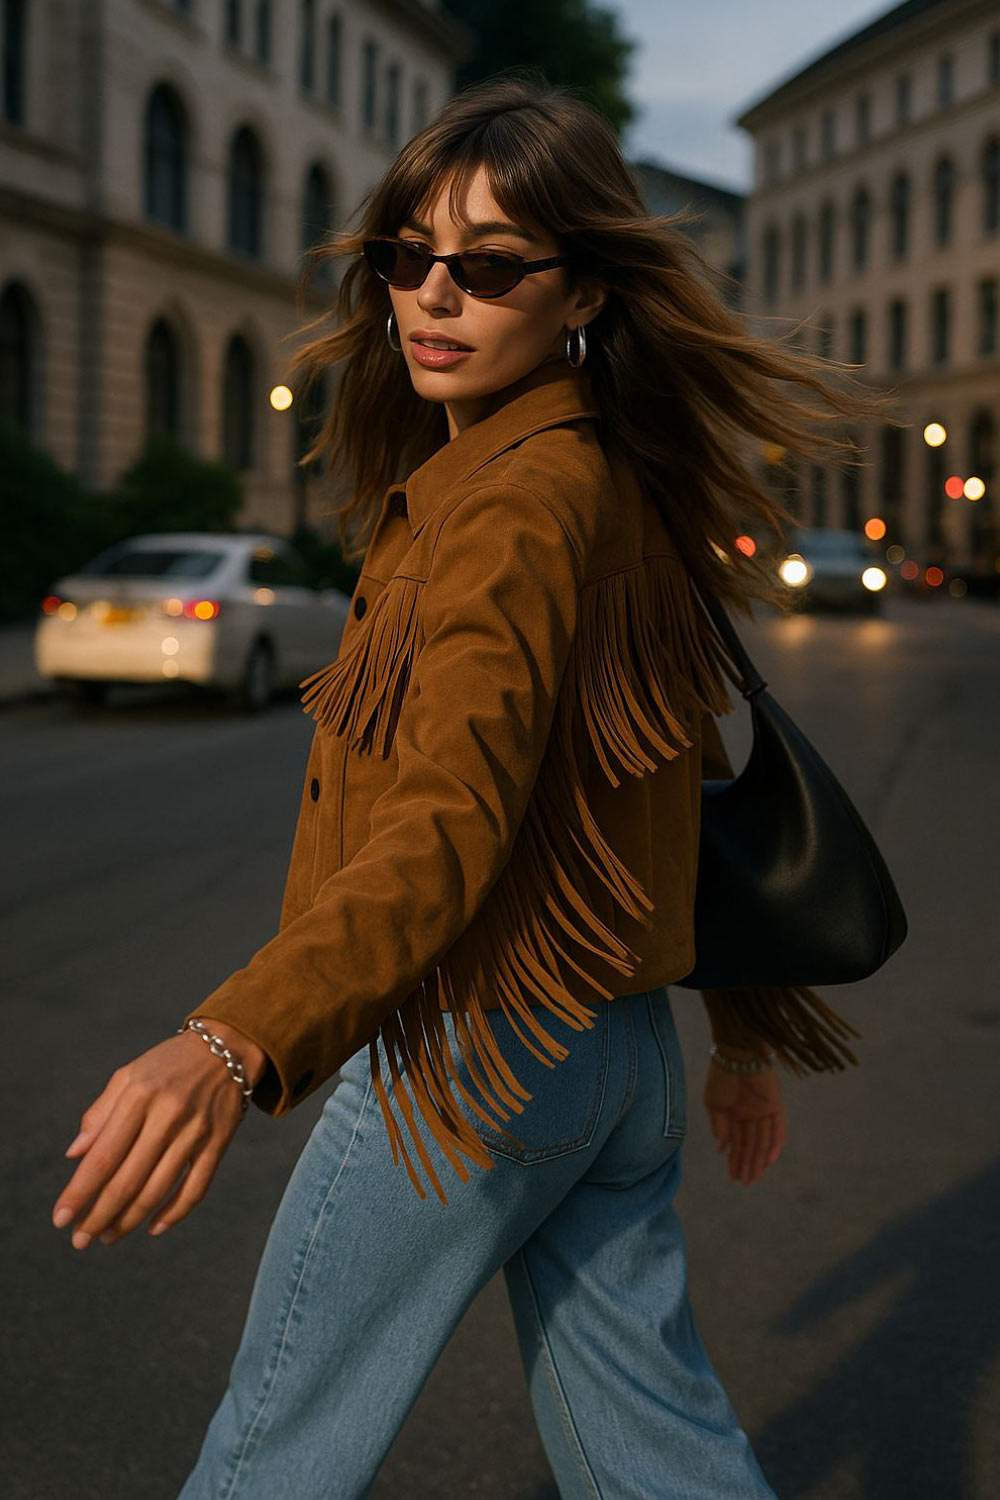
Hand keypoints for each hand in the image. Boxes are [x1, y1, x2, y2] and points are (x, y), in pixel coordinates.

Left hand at [51, 1025, 260, 1249]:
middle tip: (80, 1240)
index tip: (60, 1219)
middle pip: (128, 1180)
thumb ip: (100, 1114)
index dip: (79, 1192)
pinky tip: (153, 1228)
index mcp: (139, 1096)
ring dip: (129, 1220)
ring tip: (108, 1236)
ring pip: (158, 1190)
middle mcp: (168, 1116)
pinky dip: (174, 1214)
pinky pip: (196, 1188)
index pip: (103, 1156)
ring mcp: (196, 1132)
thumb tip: (74, 1155)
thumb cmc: (167, 1064)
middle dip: (99, 1216)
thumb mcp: (129, 1076)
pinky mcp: (218, 1143)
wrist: (227, 1048)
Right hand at [703, 1051, 787, 1185]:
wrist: (735, 1055)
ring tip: (754, 1177)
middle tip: (745, 1183)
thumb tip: (722, 1148)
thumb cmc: (721, 1076)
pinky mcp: (776, 1105)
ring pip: (764, 1141)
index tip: (732, 1176)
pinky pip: (779, 1128)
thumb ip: (720, 1126)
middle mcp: (751, 1114)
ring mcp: (764, 1111)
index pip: (738, 1142)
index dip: (735, 1160)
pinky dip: (776, 1144)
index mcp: (735, 1113)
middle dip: (748, 1164)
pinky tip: (769, 1160)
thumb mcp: (714, 1104)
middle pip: (752, 1145)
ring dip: (759, 1159)